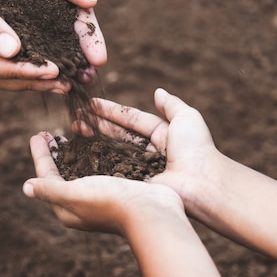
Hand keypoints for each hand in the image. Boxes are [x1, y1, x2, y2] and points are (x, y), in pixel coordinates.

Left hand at [0, 0, 106, 83]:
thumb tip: (90, 3)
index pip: (77, 12)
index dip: (89, 37)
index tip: (98, 61)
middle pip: (56, 32)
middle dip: (71, 57)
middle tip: (83, 81)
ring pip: (28, 38)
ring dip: (41, 61)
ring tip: (52, 84)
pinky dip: (4, 51)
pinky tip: (12, 70)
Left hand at [23, 131, 185, 234]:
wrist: (153, 212)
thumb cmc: (112, 202)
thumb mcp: (75, 194)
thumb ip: (50, 189)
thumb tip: (25, 188)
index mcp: (68, 208)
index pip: (46, 177)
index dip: (41, 155)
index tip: (37, 134)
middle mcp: (82, 204)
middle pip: (62, 174)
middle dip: (55, 153)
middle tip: (51, 133)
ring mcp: (100, 197)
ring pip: (80, 170)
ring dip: (72, 152)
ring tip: (67, 135)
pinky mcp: (117, 189)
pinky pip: (97, 168)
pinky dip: (92, 153)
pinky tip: (94, 143)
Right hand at [72, 88, 221, 210]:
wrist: (201, 183)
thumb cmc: (196, 148)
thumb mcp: (187, 118)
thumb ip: (172, 104)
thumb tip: (158, 92)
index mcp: (163, 134)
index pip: (131, 119)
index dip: (111, 111)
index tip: (91, 104)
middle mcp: (150, 151)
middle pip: (118, 134)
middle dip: (98, 124)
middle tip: (76, 117)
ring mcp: (141, 169)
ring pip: (112, 150)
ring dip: (94, 139)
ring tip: (75, 129)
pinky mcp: (135, 184)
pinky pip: (114, 170)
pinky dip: (98, 161)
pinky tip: (82, 153)